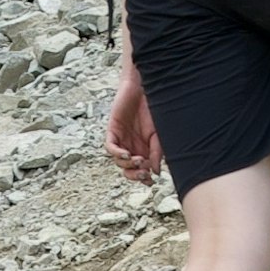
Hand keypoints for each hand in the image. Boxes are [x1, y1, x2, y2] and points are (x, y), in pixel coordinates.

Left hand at [103, 57, 162, 184]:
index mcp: (144, 149)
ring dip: (129, 164)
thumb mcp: (159, 134)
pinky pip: (110, 148)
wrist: (145, 89)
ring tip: (139, 160)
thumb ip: (157, 152)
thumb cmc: (155, 109)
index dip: (143, 178)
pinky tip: (127, 154)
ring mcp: (121, 140)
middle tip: (143, 174)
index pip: (140, 170)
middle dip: (135, 174)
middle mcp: (131, 147)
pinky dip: (117, 153)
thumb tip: (156, 172)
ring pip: (119, 161)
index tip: (150, 181)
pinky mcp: (113, 131)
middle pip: (127, 169)